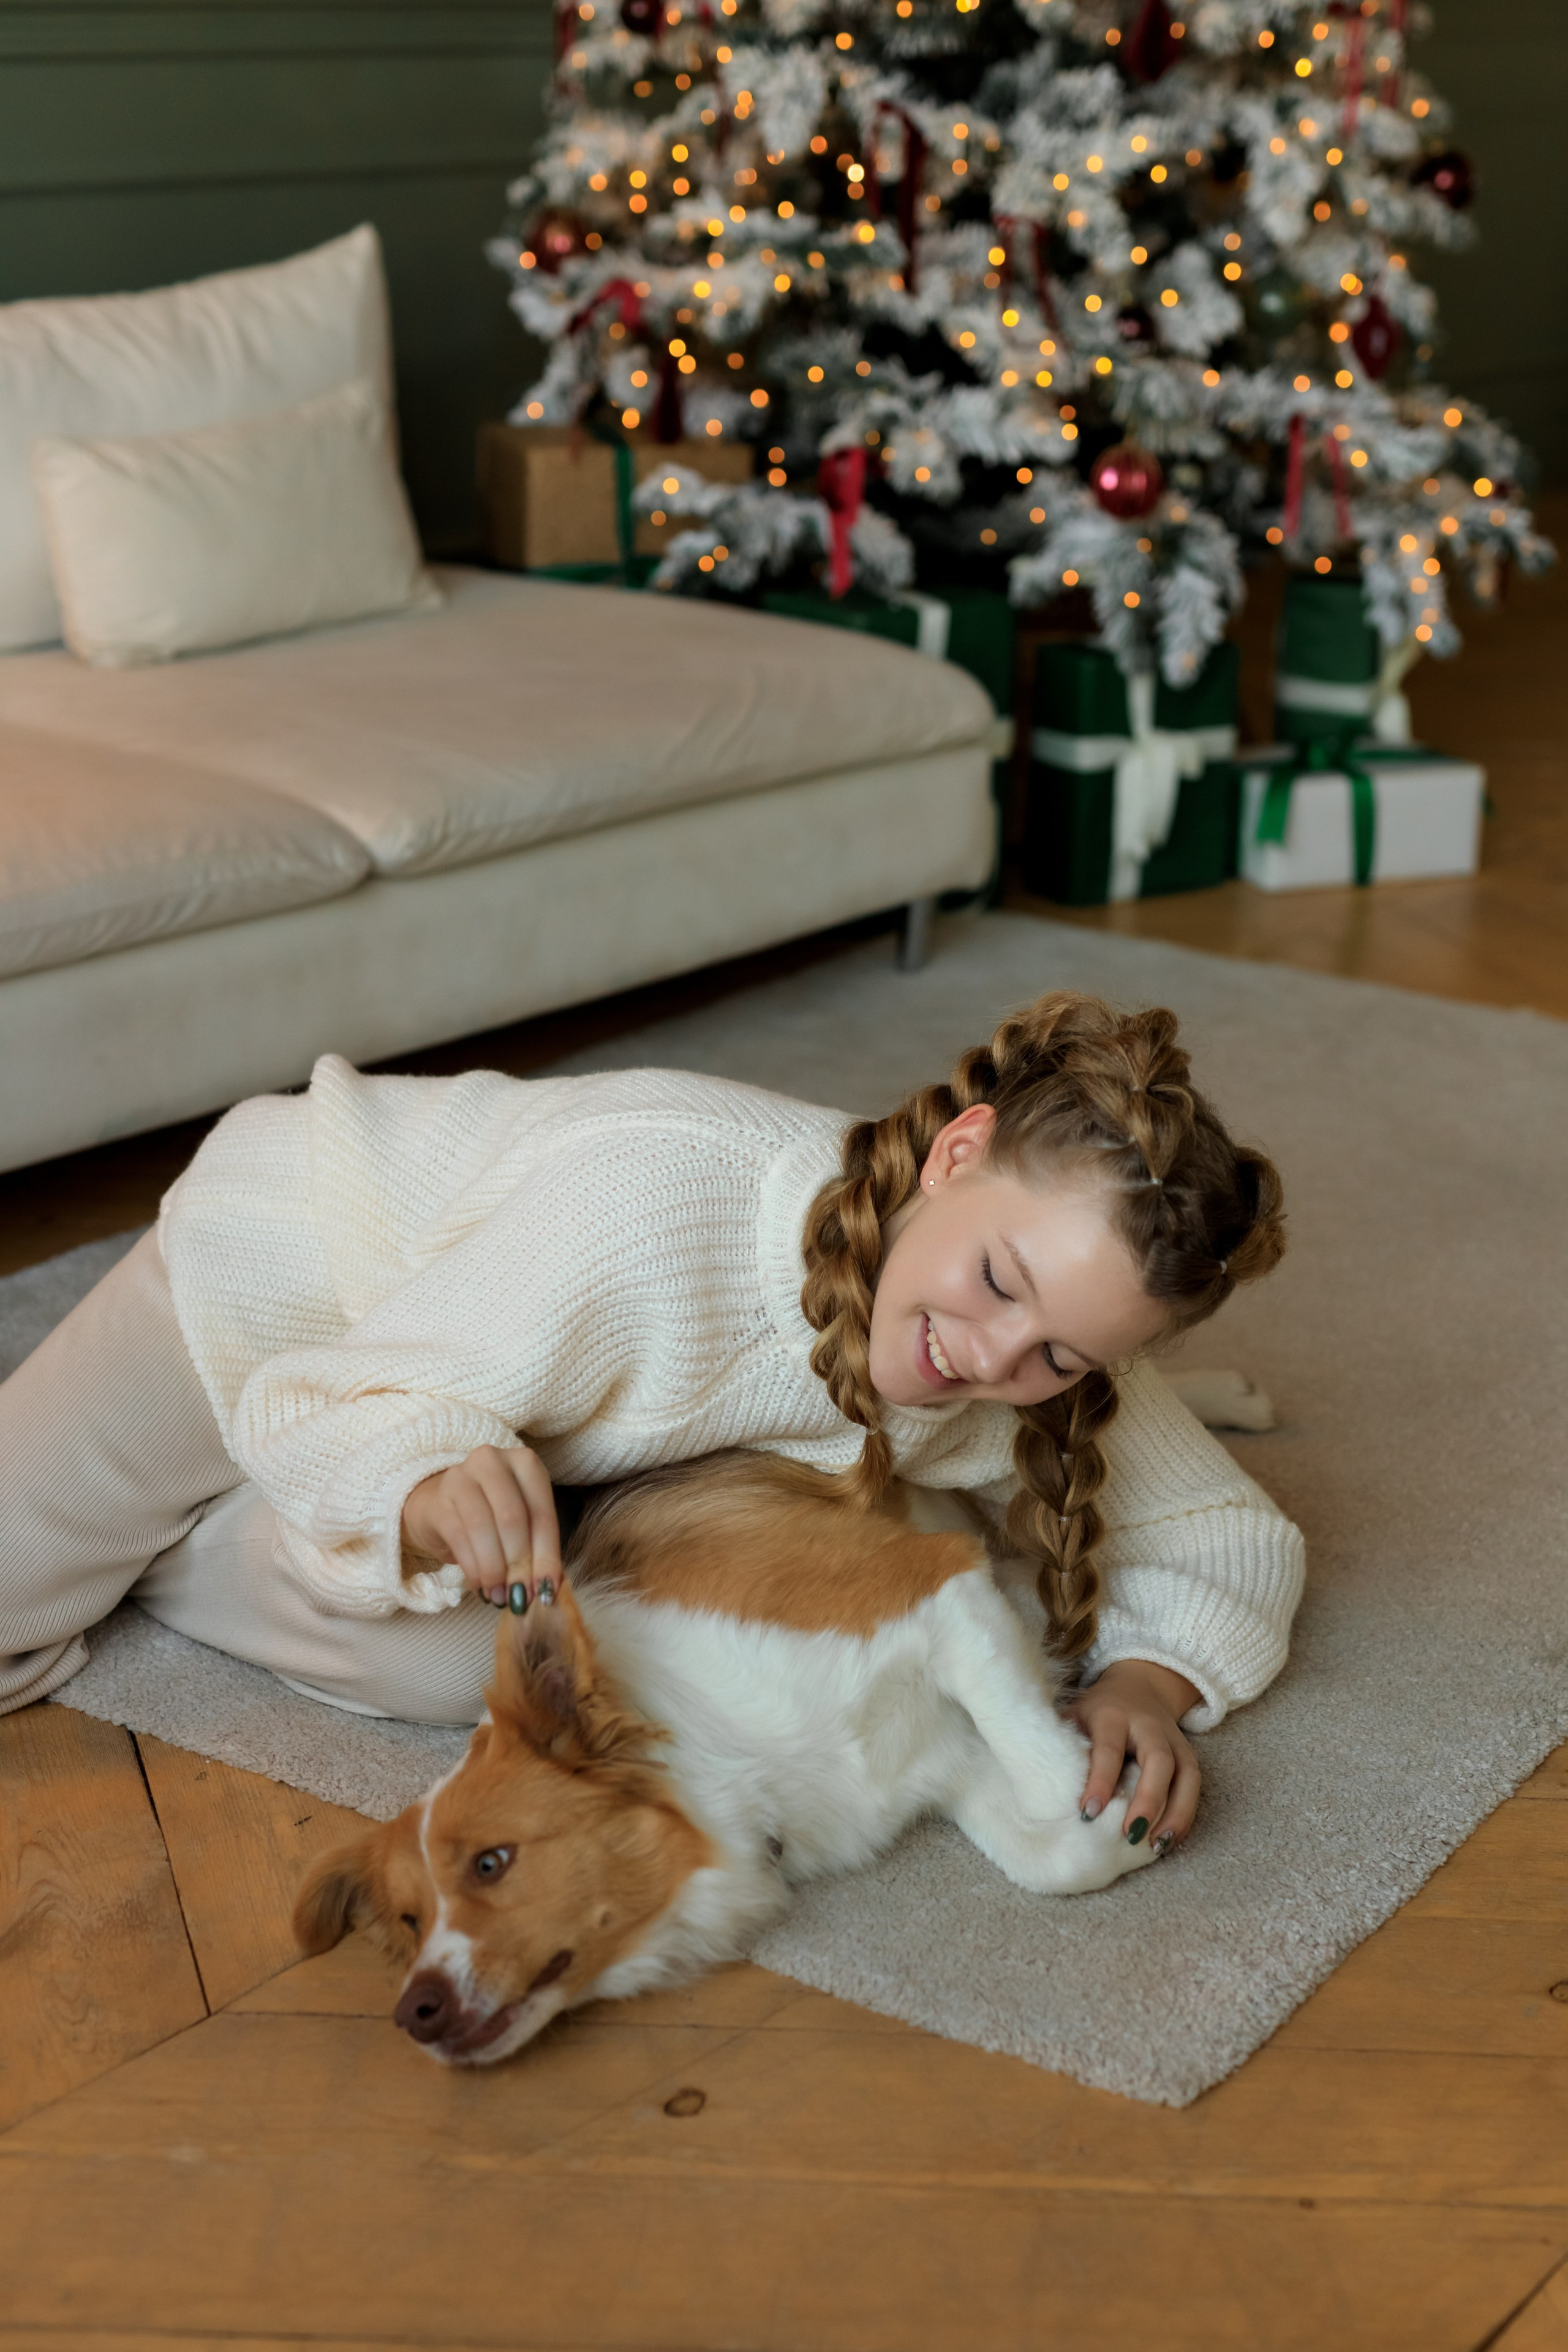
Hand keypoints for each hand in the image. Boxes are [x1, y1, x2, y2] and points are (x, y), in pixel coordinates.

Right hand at [400, 1444, 560, 1607]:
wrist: (439, 1508)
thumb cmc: (490, 1516)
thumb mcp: (520, 1526)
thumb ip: (535, 1550)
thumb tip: (546, 1590)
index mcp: (525, 1463)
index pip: (541, 1514)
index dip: (547, 1556)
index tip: (547, 1590)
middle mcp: (493, 1461)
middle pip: (512, 1518)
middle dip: (519, 1564)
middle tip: (521, 1597)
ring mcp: (461, 1476)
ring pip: (484, 1528)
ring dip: (495, 1570)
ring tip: (500, 1596)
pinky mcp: (437, 1500)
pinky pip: (459, 1537)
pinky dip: (473, 1568)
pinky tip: (481, 1586)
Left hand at [1068, 1659, 1201, 1855]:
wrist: (1140, 1685)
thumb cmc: (1097, 1711)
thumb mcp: (1074, 1716)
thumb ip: (1061, 1744)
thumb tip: (1033, 1786)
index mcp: (1112, 1715)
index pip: (1109, 1749)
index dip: (1100, 1780)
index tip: (1088, 1813)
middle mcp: (1148, 1726)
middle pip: (1158, 1761)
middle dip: (1147, 1800)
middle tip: (1129, 1834)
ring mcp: (1173, 1740)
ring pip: (1186, 1776)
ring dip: (1175, 1813)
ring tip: (1157, 1846)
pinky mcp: (1188, 1755)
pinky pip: (1194, 1786)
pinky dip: (1185, 1814)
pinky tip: (1169, 1839)